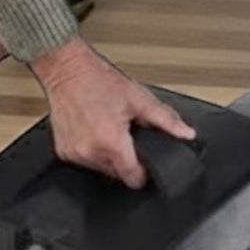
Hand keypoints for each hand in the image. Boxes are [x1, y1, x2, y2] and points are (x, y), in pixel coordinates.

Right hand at [28, 36, 195, 188]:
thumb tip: (186, 134)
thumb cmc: (98, 80)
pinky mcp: (63, 152)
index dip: (145, 172)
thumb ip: (166, 120)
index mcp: (110, 142)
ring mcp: (74, 153)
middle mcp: (90, 152)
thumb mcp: (138, 98)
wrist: (66, 69)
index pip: (134, 179)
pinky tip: (93, 130)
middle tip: (125, 133)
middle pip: (119, 173)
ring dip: (109, 155)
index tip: (145, 161)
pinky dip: (92, 150)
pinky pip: (85, 161)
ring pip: (101, 169)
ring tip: (108, 128)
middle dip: (126, 158)